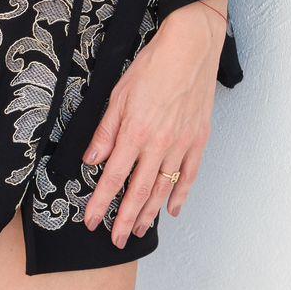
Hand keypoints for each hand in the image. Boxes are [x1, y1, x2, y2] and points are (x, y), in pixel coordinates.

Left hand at [80, 2, 225, 248]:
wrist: (191, 48)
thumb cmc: (153, 65)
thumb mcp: (119, 93)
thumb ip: (106, 130)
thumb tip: (92, 160)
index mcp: (135, 132)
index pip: (113, 177)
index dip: (101, 202)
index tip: (92, 221)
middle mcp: (159, 144)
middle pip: (139, 192)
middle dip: (125, 219)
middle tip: (116, 241)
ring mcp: (182, 144)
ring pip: (163, 188)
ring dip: (150, 213)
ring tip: (139, 231)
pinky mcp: (199, 140)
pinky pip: (189, 175)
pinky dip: (180, 195)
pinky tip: (172, 209)